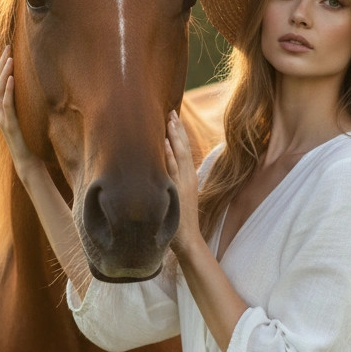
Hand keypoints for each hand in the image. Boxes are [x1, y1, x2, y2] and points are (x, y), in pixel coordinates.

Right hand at [0, 46, 37, 180]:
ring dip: (4, 72)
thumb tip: (26, 88)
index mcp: (1, 108)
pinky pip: (7, 104)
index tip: (8, 50)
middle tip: (8, 47)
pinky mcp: (10, 125)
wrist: (27, 161)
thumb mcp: (24, 117)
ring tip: (11, 58)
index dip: (0, 65)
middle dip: (1, 63)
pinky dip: (8, 90)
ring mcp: (3, 118)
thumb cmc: (28, 140)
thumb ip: (21, 104)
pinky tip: (12, 78)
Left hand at [164, 110, 201, 257]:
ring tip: (170, 118)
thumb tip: (162, 176)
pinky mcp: (179, 190)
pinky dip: (171, 154)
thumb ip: (172, 185)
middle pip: (183, 147)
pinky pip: (173, 169)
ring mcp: (184, 183)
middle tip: (171, 111)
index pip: (184, 150)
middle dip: (177, 128)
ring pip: (180, 153)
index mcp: (188, 177)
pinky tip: (167, 142)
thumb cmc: (179, 223)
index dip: (179, 134)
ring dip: (174, 135)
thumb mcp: (177, 198)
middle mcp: (188, 176)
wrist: (189, 240)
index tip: (173, 118)